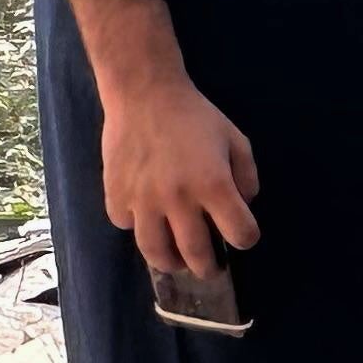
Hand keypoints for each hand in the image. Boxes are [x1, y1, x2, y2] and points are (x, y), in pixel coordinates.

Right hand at [101, 76, 260, 277]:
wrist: (144, 94)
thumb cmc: (194, 116)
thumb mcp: (236, 139)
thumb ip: (246, 177)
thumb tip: (242, 207)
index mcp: (213, 185)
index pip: (240, 234)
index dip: (246, 237)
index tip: (241, 235)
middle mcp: (178, 199)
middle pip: (196, 254)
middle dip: (208, 268)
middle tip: (209, 267)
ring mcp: (143, 200)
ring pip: (155, 252)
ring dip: (171, 262)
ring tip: (177, 261)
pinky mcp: (115, 195)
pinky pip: (125, 225)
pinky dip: (136, 227)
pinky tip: (145, 220)